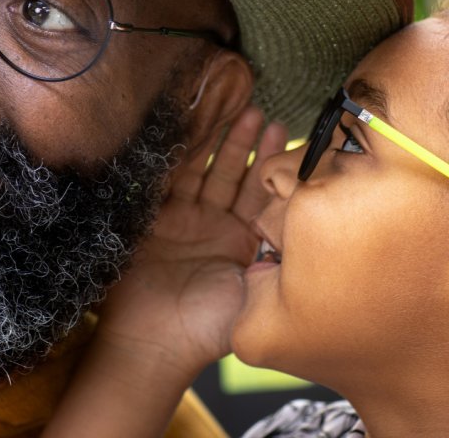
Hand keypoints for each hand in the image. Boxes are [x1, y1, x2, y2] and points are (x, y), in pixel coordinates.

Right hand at [93, 106, 287, 384]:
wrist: (153, 340)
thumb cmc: (206, 328)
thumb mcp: (252, 296)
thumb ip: (271, 264)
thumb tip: (299, 237)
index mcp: (242, 244)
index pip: (261, 197)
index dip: (272, 168)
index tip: (287, 139)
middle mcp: (215, 226)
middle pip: (234, 176)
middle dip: (249, 146)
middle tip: (264, 116)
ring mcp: (185, 218)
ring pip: (207, 171)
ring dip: (223, 143)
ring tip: (243, 114)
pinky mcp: (157, 215)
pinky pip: (174, 179)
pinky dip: (185, 154)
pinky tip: (198, 129)